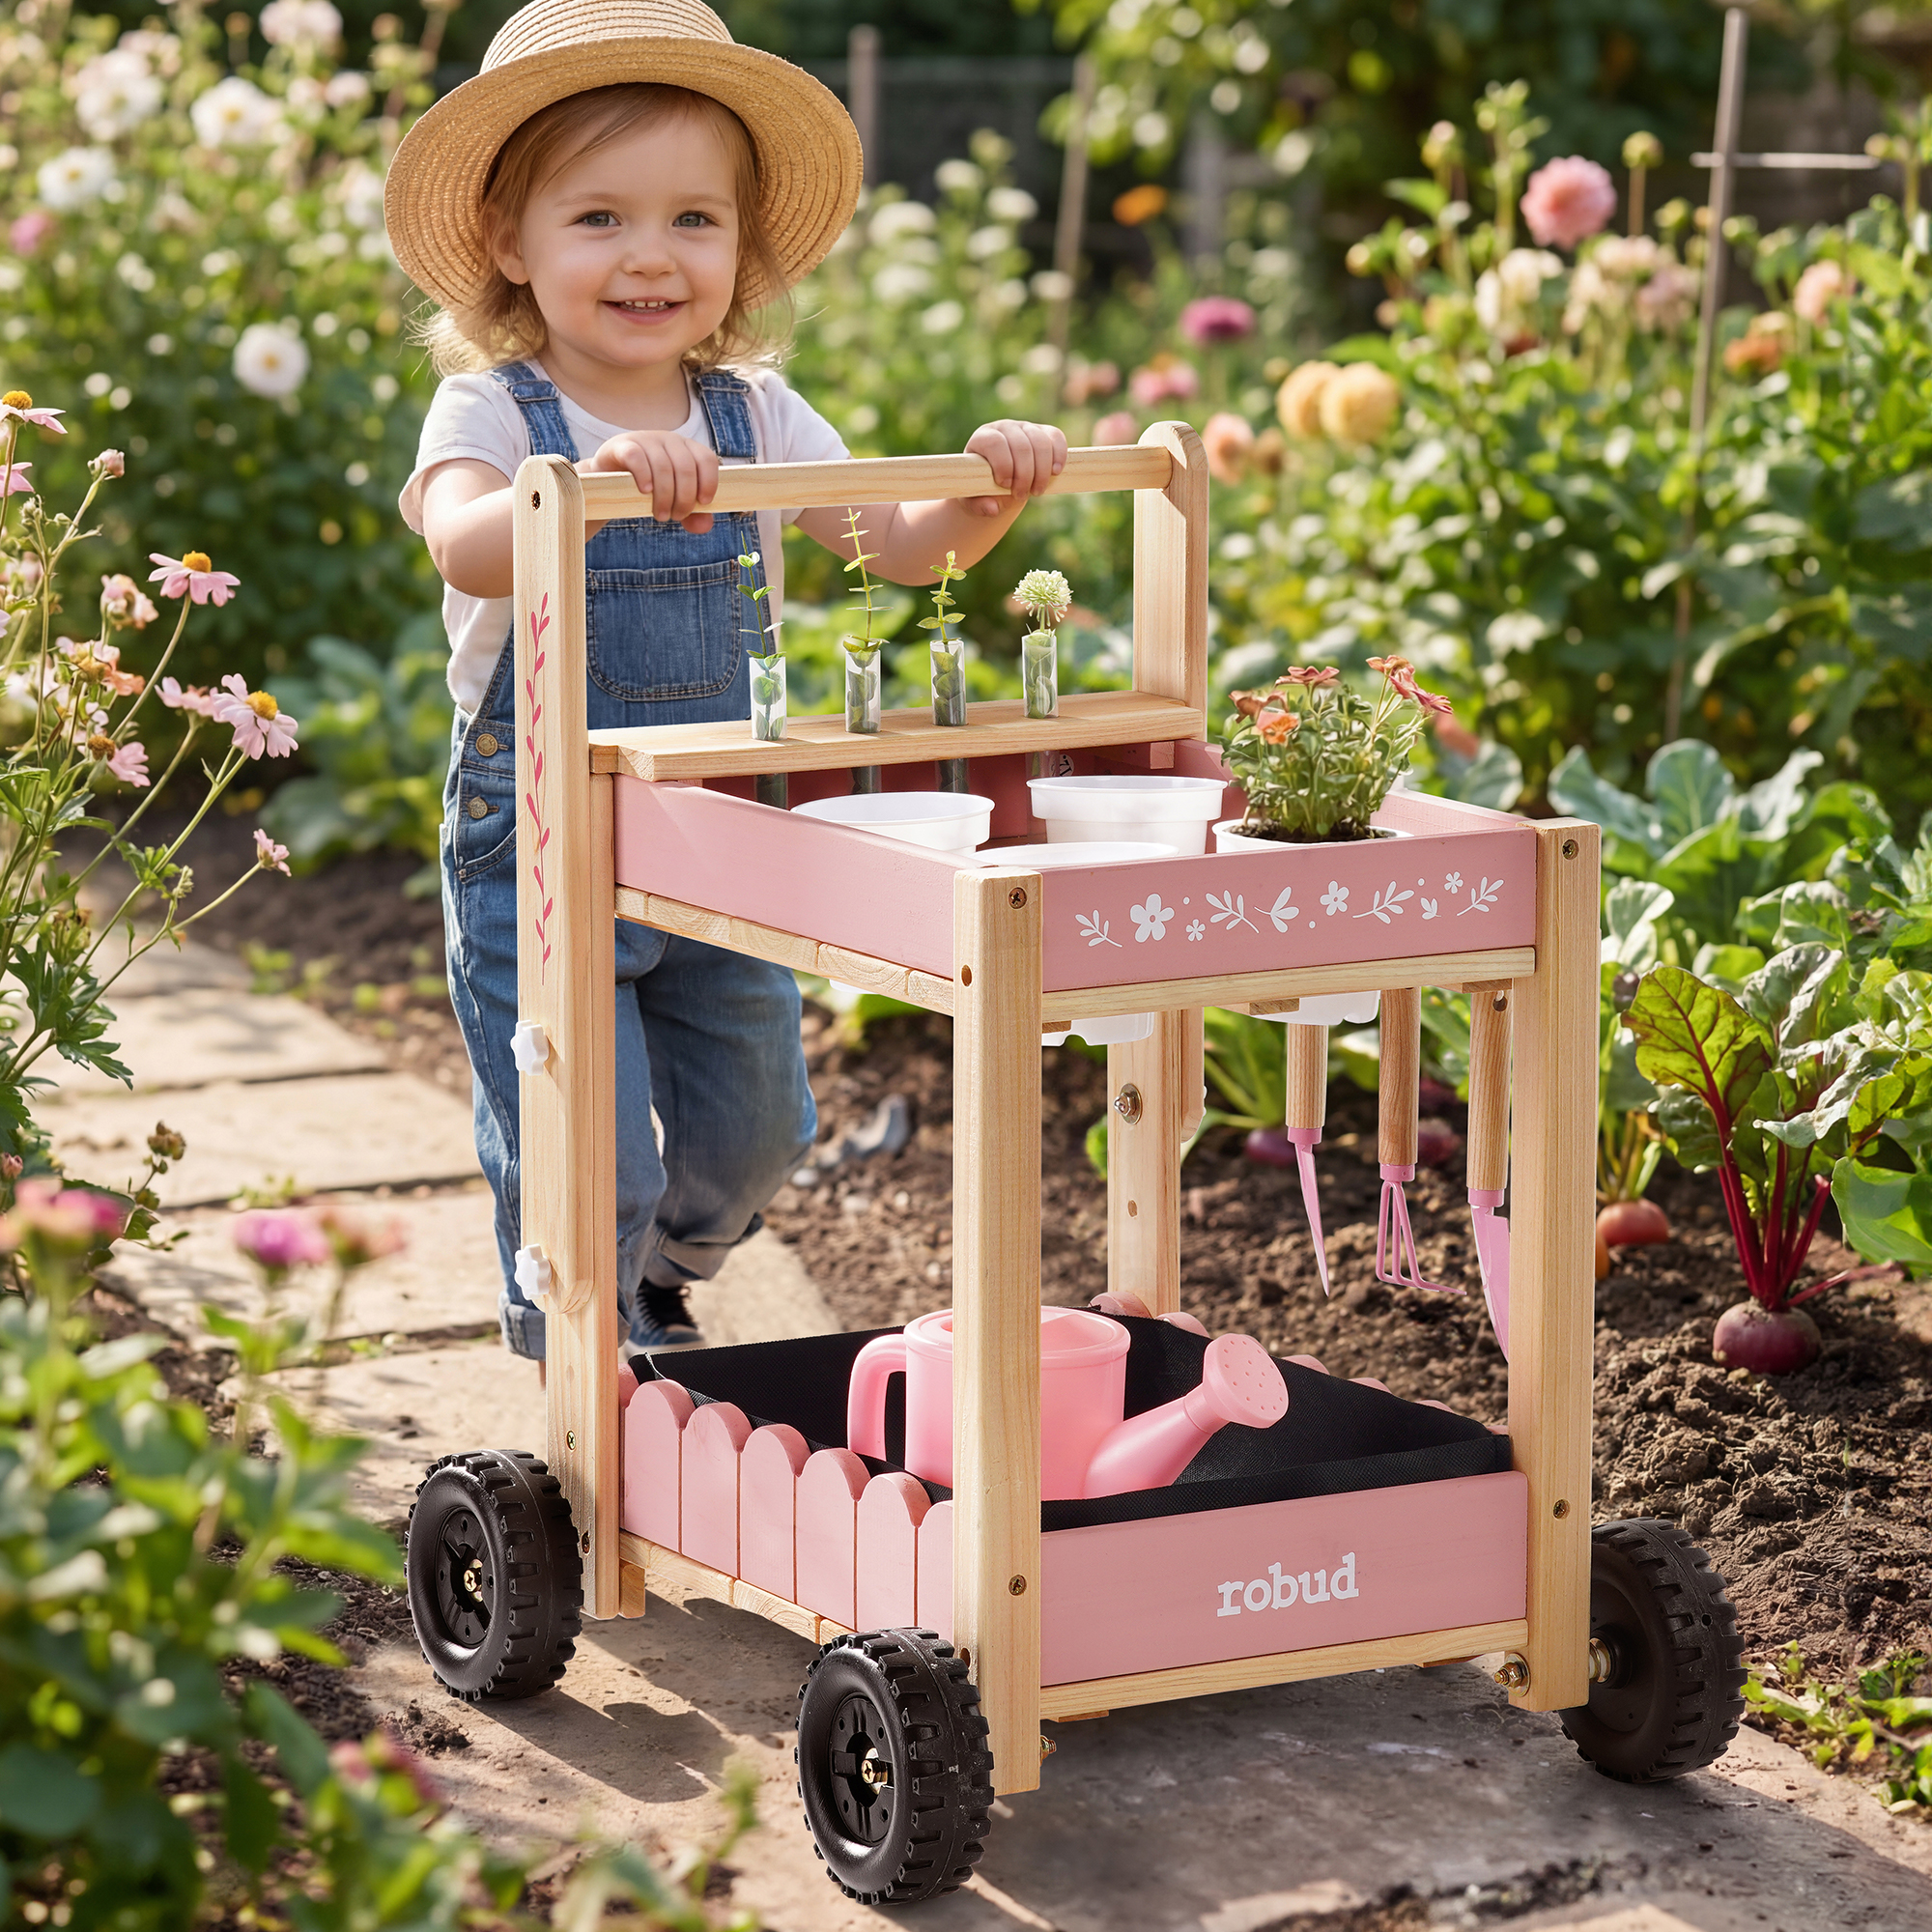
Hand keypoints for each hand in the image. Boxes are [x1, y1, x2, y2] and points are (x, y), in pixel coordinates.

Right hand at [581, 431, 718, 531]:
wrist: (610, 480)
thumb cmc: (649, 490)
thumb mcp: (674, 502)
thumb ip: (693, 515)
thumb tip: (705, 526)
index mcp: (687, 449)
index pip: (706, 459)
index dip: (709, 482)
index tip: (703, 502)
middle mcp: (669, 440)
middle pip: (685, 467)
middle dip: (684, 498)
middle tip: (675, 517)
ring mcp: (646, 439)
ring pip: (663, 466)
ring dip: (665, 496)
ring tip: (661, 515)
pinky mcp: (623, 445)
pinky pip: (637, 457)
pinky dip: (644, 476)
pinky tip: (645, 492)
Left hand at [961, 419, 1067, 516]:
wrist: (999, 481)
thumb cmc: (982, 488)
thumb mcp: (974, 499)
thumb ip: (979, 505)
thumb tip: (993, 509)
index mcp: (982, 439)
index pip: (994, 443)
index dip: (1003, 464)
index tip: (1006, 485)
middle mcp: (1004, 428)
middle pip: (1021, 446)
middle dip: (1025, 475)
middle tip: (1021, 496)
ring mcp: (1025, 428)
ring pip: (1040, 443)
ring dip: (1042, 471)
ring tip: (1037, 492)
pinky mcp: (1043, 432)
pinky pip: (1055, 437)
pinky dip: (1059, 455)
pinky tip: (1055, 473)